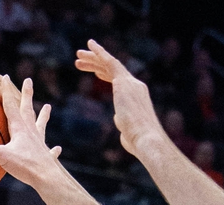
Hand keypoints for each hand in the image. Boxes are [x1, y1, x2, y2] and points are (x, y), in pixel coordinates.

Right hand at [0, 65, 61, 188]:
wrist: (48, 178)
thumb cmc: (25, 166)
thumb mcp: (1, 156)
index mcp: (19, 128)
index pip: (10, 104)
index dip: (5, 90)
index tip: (4, 76)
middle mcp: (31, 131)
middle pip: (27, 108)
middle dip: (26, 94)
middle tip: (29, 80)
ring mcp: (39, 142)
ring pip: (40, 124)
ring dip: (43, 115)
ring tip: (48, 107)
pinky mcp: (45, 155)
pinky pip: (48, 149)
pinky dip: (51, 148)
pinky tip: (56, 148)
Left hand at [75, 39, 163, 157]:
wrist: (145, 138)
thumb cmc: (137, 141)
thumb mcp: (127, 130)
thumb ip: (122, 121)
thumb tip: (118, 118)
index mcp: (136, 97)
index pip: (119, 81)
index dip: (105, 74)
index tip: (95, 72)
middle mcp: (135, 86)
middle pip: (113, 70)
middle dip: (96, 64)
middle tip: (80, 61)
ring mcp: (130, 83)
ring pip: (110, 65)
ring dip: (93, 59)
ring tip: (78, 56)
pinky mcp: (123, 82)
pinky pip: (110, 62)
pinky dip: (100, 52)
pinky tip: (90, 45)